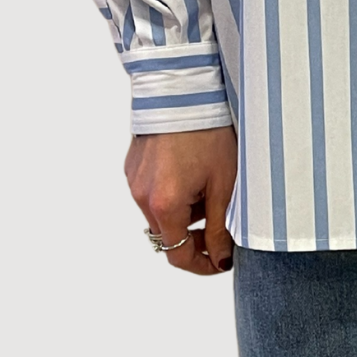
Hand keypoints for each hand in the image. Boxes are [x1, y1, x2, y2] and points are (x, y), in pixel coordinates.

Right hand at [125, 127, 237, 276]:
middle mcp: (142, 196)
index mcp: (165, 205)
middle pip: (169, 235)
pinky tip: (192, 173)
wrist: (183, 91)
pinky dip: (173, 194)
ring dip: (185, 213)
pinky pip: (153, 193)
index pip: (177, 254)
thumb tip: (221, 257)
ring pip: (161, 214)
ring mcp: (134, 181)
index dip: (202, 264)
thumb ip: (221, 226)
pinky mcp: (133, 166)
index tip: (220, 261)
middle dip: (196, 237)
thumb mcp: (223, 184)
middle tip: (222, 226)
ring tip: (210, 188)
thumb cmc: (206, 131)